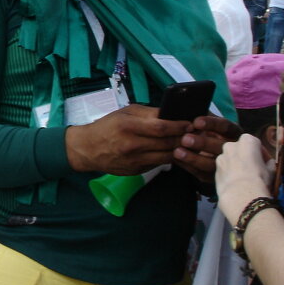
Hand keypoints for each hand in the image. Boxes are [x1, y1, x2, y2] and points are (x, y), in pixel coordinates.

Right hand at [65, 104, 190, 174]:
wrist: (88, 149)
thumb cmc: (107, 126)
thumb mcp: (125, 113)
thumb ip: (148, 113)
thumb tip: (172, 114)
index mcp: (129, 126)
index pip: (161, 127)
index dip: (179, 126)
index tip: (190, 123)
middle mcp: (132, 145)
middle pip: (167, 143)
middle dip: (184, 138)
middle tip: (196, 134)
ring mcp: (134, 160)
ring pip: (166, 156)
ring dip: (180, 150)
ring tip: (188, 143)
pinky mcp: (136, 170)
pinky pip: (158, 163)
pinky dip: (167, 157)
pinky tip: (173, 151)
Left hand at [172, 115, 242, 182]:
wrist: (221, 156)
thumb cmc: (211, 132)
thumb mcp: (210, 123)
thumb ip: (203, 118)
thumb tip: (187, 108)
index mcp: (234, 132)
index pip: (225, 126)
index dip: (211, 124)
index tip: (196, 122)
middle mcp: (234, 149)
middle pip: (221, 147)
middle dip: (203, 143)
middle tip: (184, 139)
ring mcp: (227, 165)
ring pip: (212, 164)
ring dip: (194, 158)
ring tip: (177, 152)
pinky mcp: (215, 177)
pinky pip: (202, 174)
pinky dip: (188, 167)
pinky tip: (176, 160)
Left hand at [214, 134, 273, 224]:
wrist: (241, 194)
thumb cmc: (259, 178)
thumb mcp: (271, 169)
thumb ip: (269, 163)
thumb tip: (268, 163)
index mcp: (247, 140)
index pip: (257, 144)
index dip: (263, 154)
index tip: (266, 163)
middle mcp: (231, 145)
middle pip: (241, 150)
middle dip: (247, 158)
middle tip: (255, 170)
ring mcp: (220, 157)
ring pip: (231, 159)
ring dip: (237, 165)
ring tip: (245, 178)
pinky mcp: (214, 169)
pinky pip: (225, 169)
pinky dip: (230, 174)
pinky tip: (236, 184)